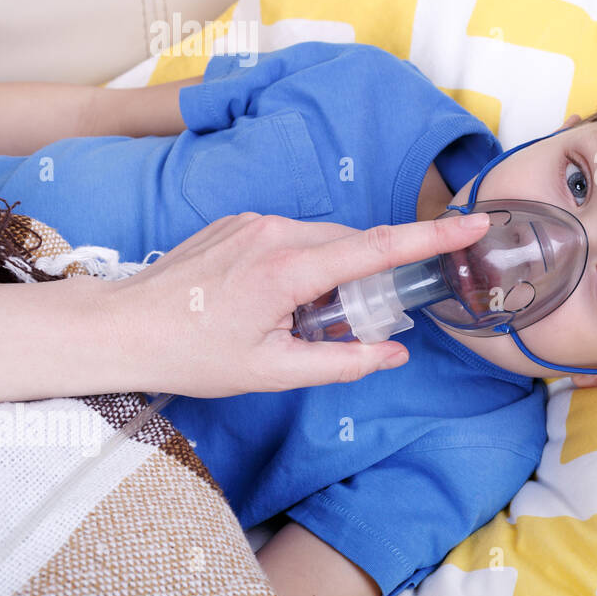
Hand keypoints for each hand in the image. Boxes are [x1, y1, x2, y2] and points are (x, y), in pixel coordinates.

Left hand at [92, 211, 490, 398]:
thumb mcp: (272, 373)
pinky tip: (268, 300)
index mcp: (290, 270)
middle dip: (367, 279)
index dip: (434, 237)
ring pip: (325, 241)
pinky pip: (294, 237)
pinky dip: (303, 265)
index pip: (380, 247)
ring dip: (331, 275)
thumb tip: (395, 353)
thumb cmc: (192, 354)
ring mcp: (255, 222)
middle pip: (354, 245)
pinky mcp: (240, 222)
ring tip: (291, 320)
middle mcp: (276, 232)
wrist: (120, 327)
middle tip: (345, 326)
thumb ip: (343, 362)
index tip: (476, 222)